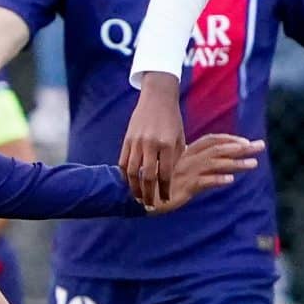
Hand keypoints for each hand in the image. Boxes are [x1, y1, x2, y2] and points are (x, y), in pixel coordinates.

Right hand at [119, 74, 186, 207]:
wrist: (158, 97)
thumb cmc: (173, 120)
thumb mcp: (179, 138)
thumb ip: (175, 158)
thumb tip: (169, 179)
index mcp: (167, 145)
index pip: (165, 174)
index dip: (164, 190)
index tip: (165, 200)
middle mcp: (151, 144)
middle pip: (147, 177)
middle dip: (148, 194)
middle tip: (149, 206)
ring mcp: (137, 141)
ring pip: (132, 171)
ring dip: (134, 188)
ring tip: (137, 198)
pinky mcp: (127, 139)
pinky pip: (124, 161)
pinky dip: (125, 175)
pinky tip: (128, 183)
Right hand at [147, 135, 265, 213]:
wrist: (137, 195)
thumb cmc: (158, 184)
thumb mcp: (178, 172)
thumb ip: (195, 168)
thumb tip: (214, 168)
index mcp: (187, 153)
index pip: (212, 140)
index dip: (231, 140)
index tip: (247, 142)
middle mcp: (188, 159)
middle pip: (219, 149)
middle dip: (242, 147)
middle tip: (261, 146)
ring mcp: (186, 172)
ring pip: (215, 164)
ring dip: (236, 163)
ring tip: (253, 164)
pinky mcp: (183, 187)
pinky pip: (203, 182)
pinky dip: (217, 179)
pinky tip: (230, 180)